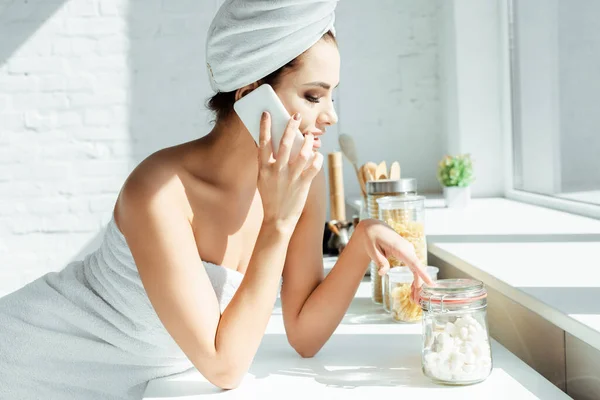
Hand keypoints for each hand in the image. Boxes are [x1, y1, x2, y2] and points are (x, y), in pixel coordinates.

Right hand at [257, 112, 322, 230]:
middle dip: (290, 127)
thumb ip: (266, 162)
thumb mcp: (262, 179)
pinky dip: (317, 159)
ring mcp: (291, 178)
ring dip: (308, 142)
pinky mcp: (303, 184)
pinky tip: (317, 155)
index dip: (265, 127)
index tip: (267, 114)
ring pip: (303, 153)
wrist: (277, 219)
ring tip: (310, 136)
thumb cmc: (270, 196)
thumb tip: (269, 143)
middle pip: (285, 144)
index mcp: (264, 168)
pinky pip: (314, 167)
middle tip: (295, 116)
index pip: (263, 143)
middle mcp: (277, 171)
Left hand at [358, 219, 434, 303]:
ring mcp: (408, 250)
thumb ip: (380, 261)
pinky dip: (415, 277)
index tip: (430, 283)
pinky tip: (413, 289)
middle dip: (419, 285)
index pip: (413, 262)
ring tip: (414, 299)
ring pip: (416, 269)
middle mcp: (407, 249)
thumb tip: (383, 273)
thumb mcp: (372, 250)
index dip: (422, 273)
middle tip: (416, 301)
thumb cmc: (372, 238)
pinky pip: (414, 266)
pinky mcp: (407, 253)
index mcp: (399, 248)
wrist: (373, 228)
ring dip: (417, 283)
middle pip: (417, 268)